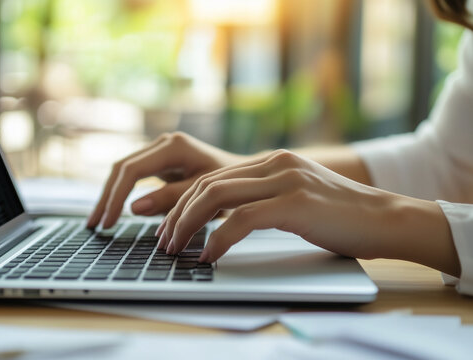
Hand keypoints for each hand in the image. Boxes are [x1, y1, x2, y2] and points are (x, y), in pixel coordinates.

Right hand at [87, 132, 245, 228]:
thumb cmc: (232, 184)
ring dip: (110, 196)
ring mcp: (161, 152)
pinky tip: (114, 212)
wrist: (247, 174)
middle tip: (96, 226)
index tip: (110, 222)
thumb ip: (170, 199)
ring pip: (124, 172)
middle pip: (122, 168)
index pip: (132, 171)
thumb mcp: (204, 194)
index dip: (117, 197)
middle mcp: (164, 144)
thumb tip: (134, 208)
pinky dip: (122, 194)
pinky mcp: (161, 163)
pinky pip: (134, 177)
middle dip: (107, 197)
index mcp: (174, 147)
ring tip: (99, 222)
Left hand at [158, 150, 457, 275]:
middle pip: (207, 183)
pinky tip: (209, 255)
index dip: (184, 202)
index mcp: (271, 161)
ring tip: (176, 248)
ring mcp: (285, 179)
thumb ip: (263, 197)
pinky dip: (218, 239)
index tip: (169, 226)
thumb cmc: (339, 216)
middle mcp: (274, 163)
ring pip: (217, 196)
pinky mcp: (295, 202)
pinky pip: (242, 219)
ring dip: (189, 225)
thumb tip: (228, 216)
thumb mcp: (294, 198)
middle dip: (177, 214)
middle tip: (163, 241)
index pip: (213, 177)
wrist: (385, 218)